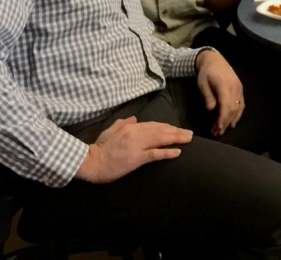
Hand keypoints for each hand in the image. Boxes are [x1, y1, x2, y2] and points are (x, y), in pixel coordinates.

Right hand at [75, 116, 191, 183]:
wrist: (90, 162)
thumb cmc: (99, 148)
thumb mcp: (110, 130)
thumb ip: (123, 123)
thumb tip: (135, 118)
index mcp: (130, 127)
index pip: (153, 125)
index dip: (167, 127)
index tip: (176, 129)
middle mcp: (136, 134)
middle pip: (161, 131)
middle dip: (176, 131)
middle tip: (189, 133)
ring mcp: (137, 146)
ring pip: (160, 139)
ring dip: (176, 138)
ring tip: (188, 139)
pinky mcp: (136, 159)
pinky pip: (155, 154)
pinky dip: (167, 152)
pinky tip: (177, 152)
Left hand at [195, 48, 243, 135]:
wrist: (214, 60)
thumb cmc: (206, 73)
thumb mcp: (202, 83)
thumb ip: (208, 96)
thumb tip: (211, 109)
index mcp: (224, 85)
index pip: (226, 105)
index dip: (223, 118)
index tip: (217, 128)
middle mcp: (235, 87)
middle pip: (233, 108)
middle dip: (225, 122)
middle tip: (217, 132)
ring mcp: (239, 88)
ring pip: (238, 107)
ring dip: (231, 120)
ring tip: (222, 130)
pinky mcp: (240, 89)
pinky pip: (241, 104)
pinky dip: (237, 114)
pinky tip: (232, 123)